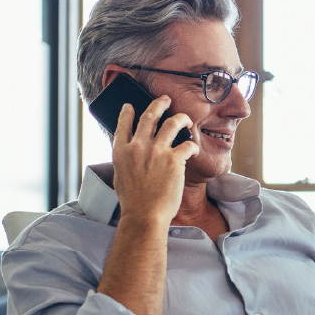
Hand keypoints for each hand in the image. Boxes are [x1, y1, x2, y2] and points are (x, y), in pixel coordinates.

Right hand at [110, 96, 198, 222]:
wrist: (145, 215)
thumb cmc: (133, 201)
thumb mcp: (120, 176)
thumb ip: (125, 160)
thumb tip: (129, 152)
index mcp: (121, 151)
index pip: (123, 124)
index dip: (127, 112)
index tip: (131, 106)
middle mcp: (138, 146)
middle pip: (149, 116)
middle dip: (158, 104)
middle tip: (165, 99)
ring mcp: (157, 151)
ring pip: (172, 123)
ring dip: (181, 118)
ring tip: (186, 119)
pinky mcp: (174, 159)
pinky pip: (188, 144)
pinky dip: (193, 146)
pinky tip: (195, 151)